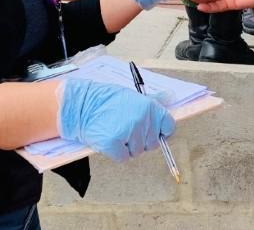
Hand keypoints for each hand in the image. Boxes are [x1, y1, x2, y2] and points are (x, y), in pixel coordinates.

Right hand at [58, 79, 174, 161]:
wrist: (82, 105)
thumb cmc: (107, 101)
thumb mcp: (133, 96)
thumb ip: (153, 101)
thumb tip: (171, 96)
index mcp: (150, 107)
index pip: (168, 126)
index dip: (159, 131)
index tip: (148, 130)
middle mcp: (143, 119)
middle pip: (152, 144)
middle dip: (139, 140)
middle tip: (124, 127)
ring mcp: (129, 132)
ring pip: (137, 152)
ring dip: (126, 146)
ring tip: (114, 130)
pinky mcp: (115, 144)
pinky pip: (123, 157)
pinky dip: (115, 152)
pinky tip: (108, 138)